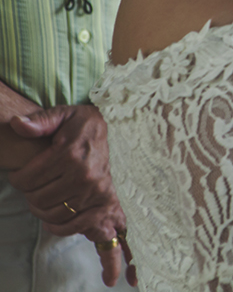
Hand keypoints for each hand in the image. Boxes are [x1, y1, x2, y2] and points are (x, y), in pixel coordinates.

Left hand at [9, 106, 136, 286]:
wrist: (108, 133)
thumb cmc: (80, 125)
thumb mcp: (62, 114)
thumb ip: (40, 120)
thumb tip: (18, 124)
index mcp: (70, 153)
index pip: (27, 179)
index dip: (17, 178)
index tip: (20, 174)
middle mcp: (83, 174)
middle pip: (37, 199)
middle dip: (28, 194)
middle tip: (31, 185)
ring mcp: (93, 190)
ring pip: (52, 213)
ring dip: (40, 209)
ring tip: (40, 197)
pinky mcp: (102, 201)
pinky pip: (73, 224)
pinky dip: (58, 226)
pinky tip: (51, 219)